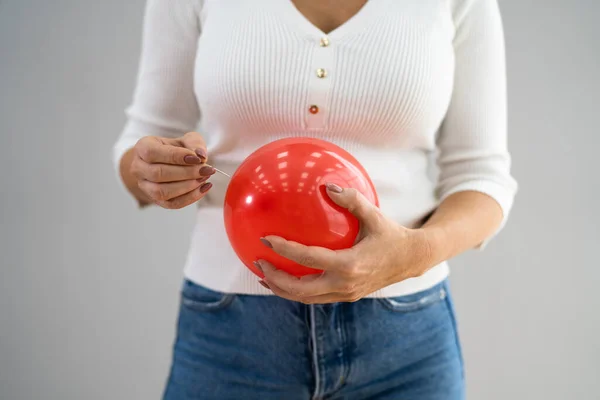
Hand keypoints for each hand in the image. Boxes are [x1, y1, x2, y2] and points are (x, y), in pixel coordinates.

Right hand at [130, 132, 215, 208]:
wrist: (167, 163)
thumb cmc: (176, 149)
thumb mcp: (185, 140)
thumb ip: (194, 143)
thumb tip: (201, 155)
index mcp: (142, 148)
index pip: (153, 153)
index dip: (176, 156)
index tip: (198, 158)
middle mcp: (138, 168)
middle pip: (158, 174)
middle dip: (186, 173)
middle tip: (206, 169)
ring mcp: (145, 186)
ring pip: (162, 191)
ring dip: (187, 186)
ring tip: (204, 178)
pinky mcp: (156, 200)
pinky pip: (171, 203)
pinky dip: (190, 197)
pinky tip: (204, 188)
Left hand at [255, 183, 435, 303]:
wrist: (412, 260)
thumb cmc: (392, 235)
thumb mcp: (374, 215)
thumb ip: (352, 199)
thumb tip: (326, 186)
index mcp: (349, 265)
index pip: (308, 259)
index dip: (285, 250)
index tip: (266, 239)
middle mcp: (344, 284)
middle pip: (300, 290)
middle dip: (275, 279)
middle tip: (258, 262)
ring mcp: (345, 294)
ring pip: (305, 298)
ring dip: (282, 289)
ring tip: (263, 275)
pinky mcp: (345, 295)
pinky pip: (315, 297)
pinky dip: (296, 290)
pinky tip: (286, 278)